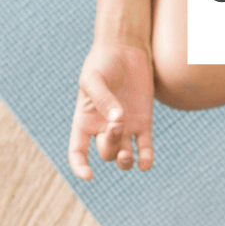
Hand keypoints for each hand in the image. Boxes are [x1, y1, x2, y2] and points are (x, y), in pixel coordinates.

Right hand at [69, 40, 153, 179]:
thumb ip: (102, 99)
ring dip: (125, 161)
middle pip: (106, 151)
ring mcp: (125, 126)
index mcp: (85, 121)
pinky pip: (144, 147)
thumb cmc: (103, 63)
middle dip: (111, 143)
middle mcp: (104, 127)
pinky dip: (145, 158)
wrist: (126, 49)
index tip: (89, 175)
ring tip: (127, 154)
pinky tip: (145, 164)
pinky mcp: (144, 120)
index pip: (78, 152)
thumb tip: (117, 120)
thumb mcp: (94, 79)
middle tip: (118, 123)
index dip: (80, 167)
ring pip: (123, 156)